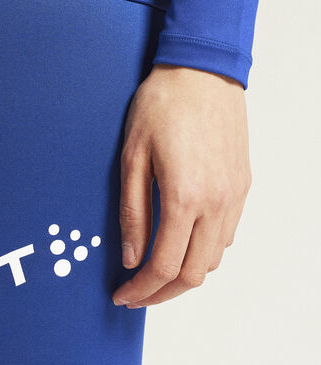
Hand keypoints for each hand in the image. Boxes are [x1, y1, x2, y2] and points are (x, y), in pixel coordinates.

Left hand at [112, 64, 250, 307]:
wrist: (203, 68)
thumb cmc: (162, 105)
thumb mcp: (131, 158)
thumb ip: (132, 213)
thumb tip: (131, 258)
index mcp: (185, 198)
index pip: (164, 266)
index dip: (141, 290)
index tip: (122, 296)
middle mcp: (216, 203)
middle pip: (193, 274)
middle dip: (162, 294)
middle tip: (136, 295)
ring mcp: (234, 196)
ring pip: (213, 260)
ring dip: (184, 275)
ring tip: (155, 273)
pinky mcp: (242, 186)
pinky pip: (226, 236)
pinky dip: (203, 252)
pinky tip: (180, 245)